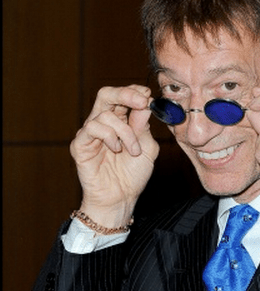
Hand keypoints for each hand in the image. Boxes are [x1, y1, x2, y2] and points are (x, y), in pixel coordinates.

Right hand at [70, 85, 159, 229]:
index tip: (148, 95)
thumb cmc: (133, 174)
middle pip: (107, 94)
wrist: (122, 198)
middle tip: (142, 101)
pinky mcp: (80, 145)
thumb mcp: (147, 147)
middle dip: (126, 94)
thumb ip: (144, 126)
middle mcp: (103, 123)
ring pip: (105, 114)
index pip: (123, 96)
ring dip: (125, 132)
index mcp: (120, 121)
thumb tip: (145, 102)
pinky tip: (117, 150)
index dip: (134, 91)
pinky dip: (110, 137)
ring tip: (133, 150)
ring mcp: (90, 133)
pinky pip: (92, 128)